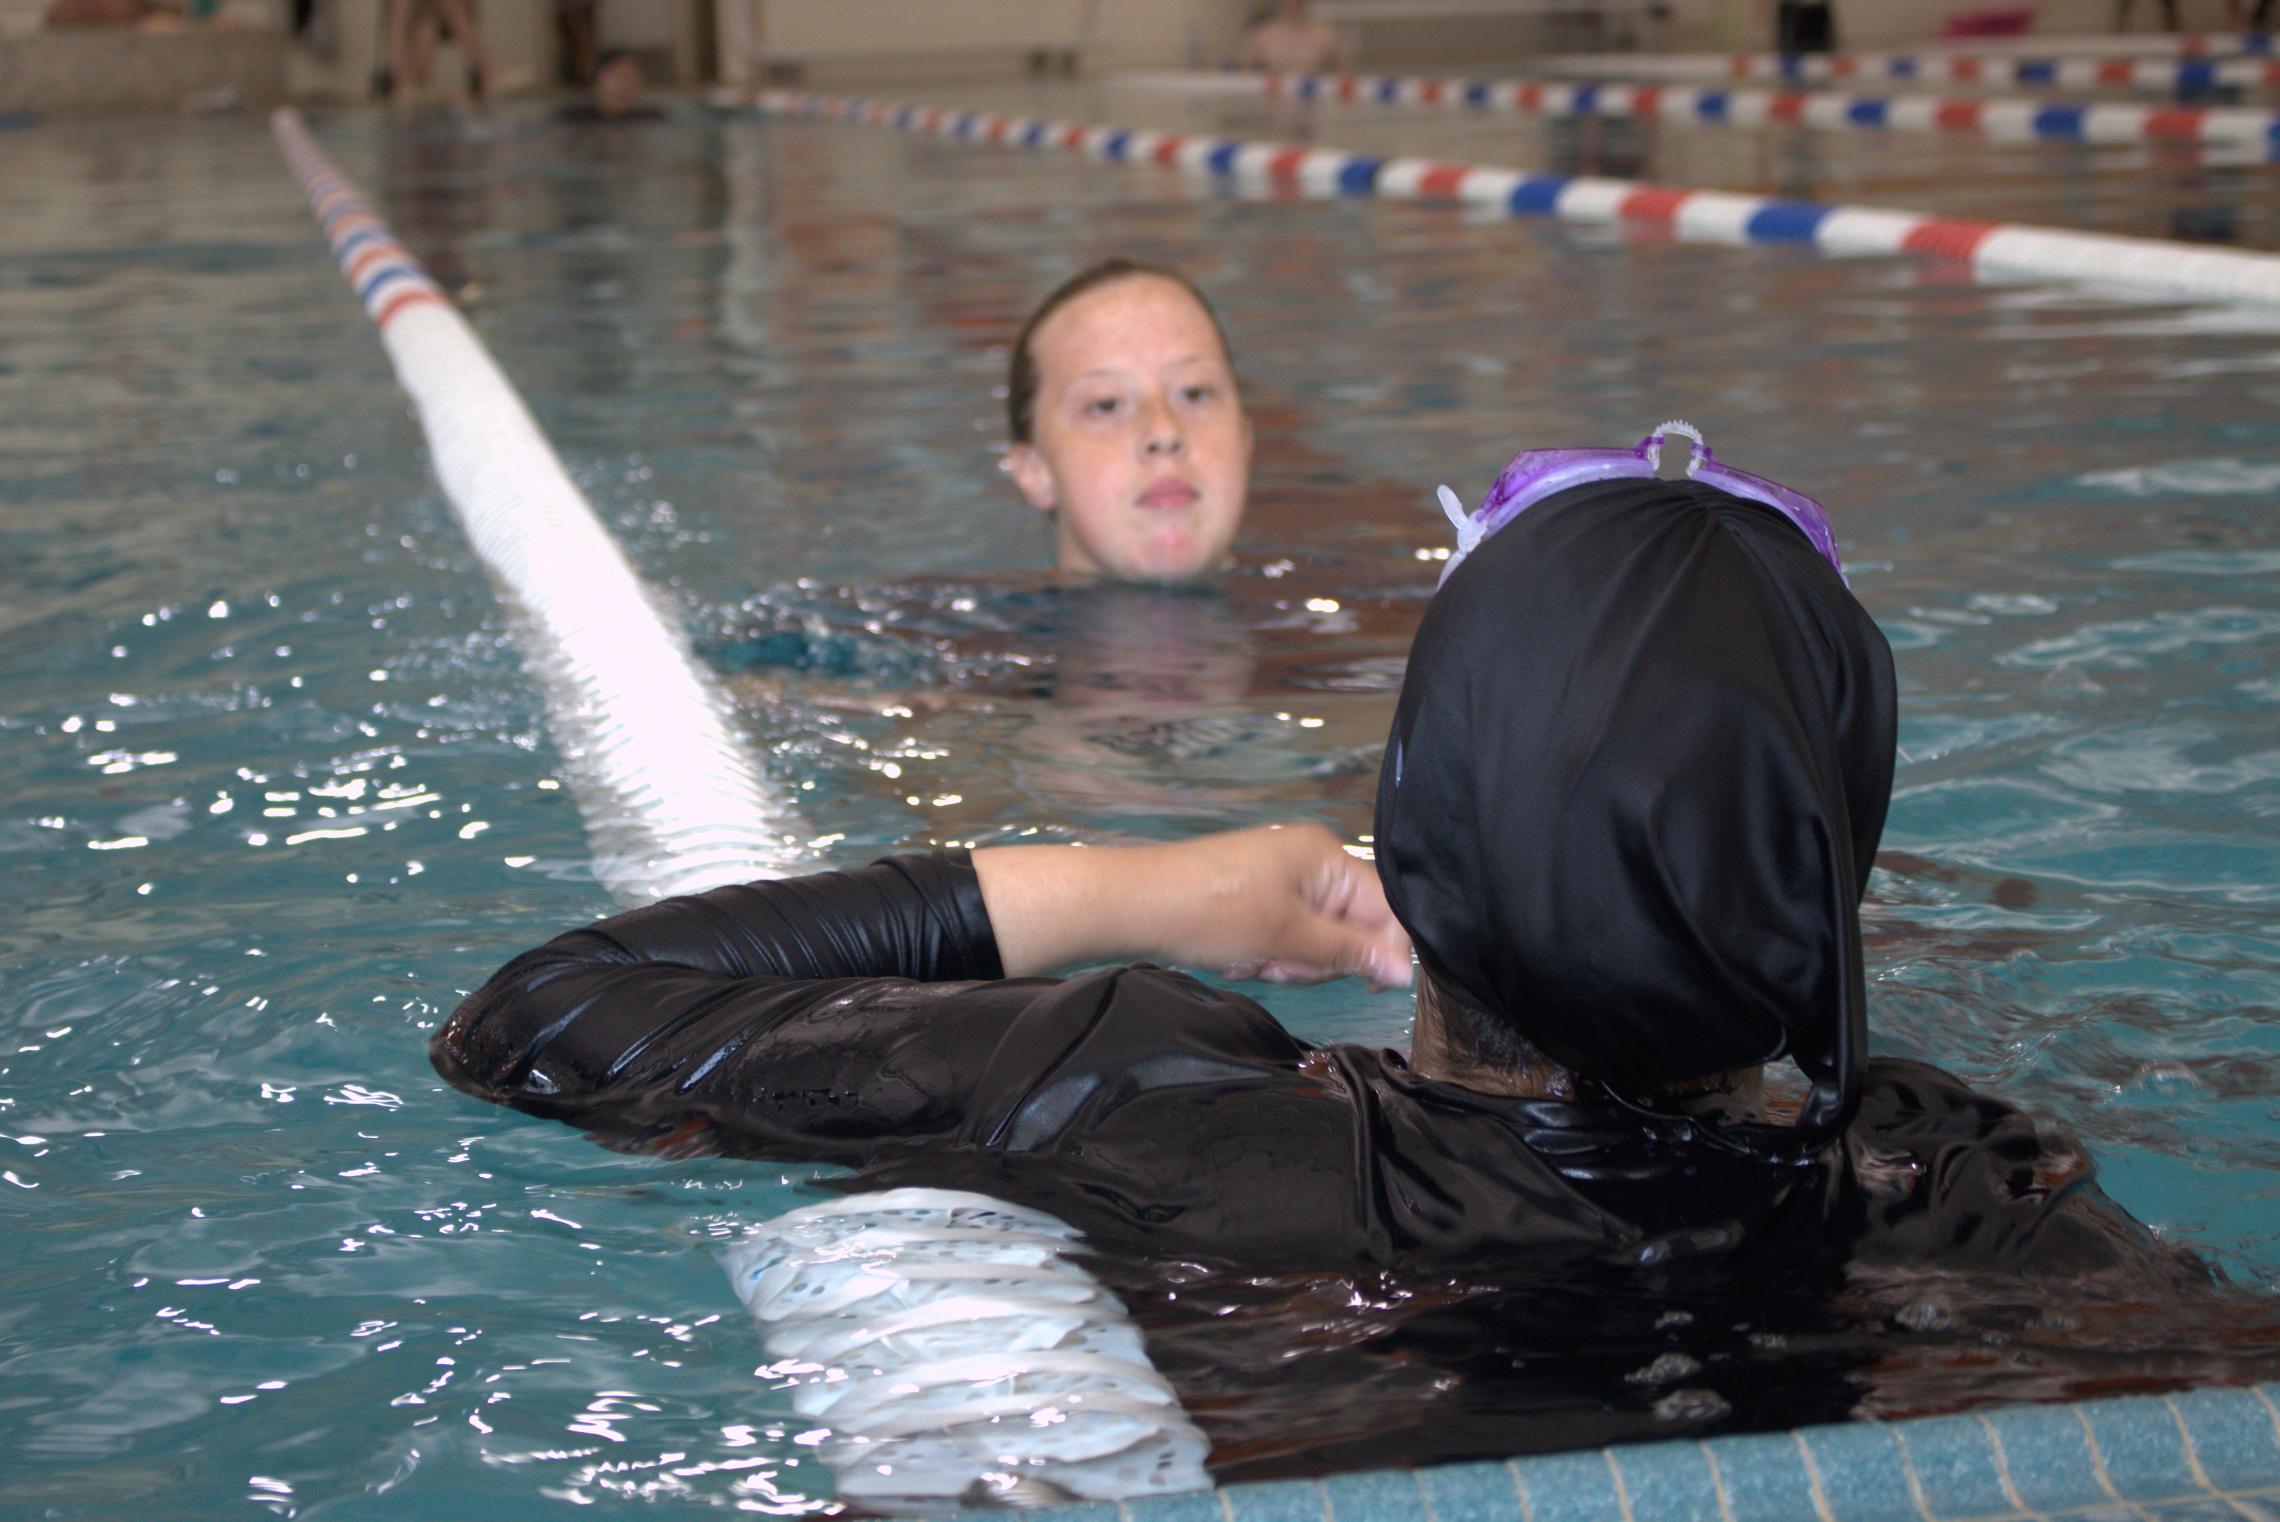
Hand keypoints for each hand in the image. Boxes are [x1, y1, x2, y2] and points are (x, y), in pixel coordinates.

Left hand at [1163, 823, 1412, 989]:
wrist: (1135, 905)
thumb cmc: (1213, 913)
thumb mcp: (1288, 938)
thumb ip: (1351, 952)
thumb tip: (1404, 971)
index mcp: (1325, 857)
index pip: (1385, 907)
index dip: (1381, 950)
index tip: (1365, 987)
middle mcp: (1309, 860)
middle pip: (1350, 926)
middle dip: (1317, 958)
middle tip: (1280, 965)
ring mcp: (1281, 877)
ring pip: (1315, 937)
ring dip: (1288, 960)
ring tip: (1253, 961)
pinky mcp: (1257, 895)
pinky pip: (1284, 934)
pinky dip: (1266, 953)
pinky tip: (1237, 958)